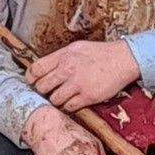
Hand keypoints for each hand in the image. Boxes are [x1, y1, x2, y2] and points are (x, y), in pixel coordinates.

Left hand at [23, 37, 141, 115]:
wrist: (123, 60)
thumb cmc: (100, 53)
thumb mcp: (77, 48)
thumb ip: (60, 57)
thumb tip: (44, 67)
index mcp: (63, 56)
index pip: (36, 69)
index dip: (31, 78)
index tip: (32, 81)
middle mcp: (68, 69)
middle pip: (42, 86)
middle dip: (42, 90)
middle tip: (47, 91)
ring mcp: (77, 84)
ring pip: (54, 99)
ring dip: (56, 100)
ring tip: (62, 96)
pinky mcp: (88, 97)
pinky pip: (69, 107)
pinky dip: (69, 106)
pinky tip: (73, 101)